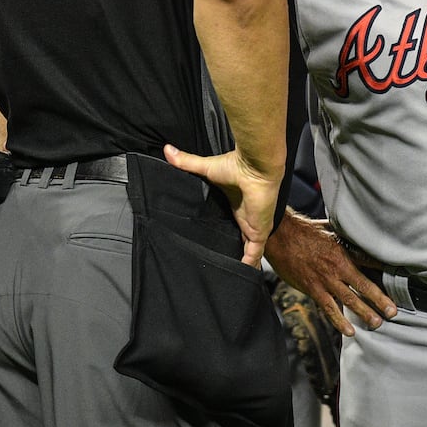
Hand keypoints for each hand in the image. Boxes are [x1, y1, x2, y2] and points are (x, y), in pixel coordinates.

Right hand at [163, 144, 278, 267]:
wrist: (256, 167)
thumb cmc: (236, 166)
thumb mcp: (206, 168)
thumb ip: (187, 162)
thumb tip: (167, 150)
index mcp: (238, 206)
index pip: (232, 224)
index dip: (227, 234)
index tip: (217, 243)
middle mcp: (247, 218)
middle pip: (241, 240)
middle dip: (235, 251)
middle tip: (220, 264)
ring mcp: (254, 227)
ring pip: (249, 251)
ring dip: (243, 262)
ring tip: (231, 276)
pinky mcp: (258, 233)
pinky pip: (254, 255)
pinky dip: (249, 266)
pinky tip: (243, 277)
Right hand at [265, 210, 397, 335]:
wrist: (280, 237)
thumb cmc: (302, 230)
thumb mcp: (328, 227)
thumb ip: (342, 234)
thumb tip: (354, 230)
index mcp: (343, 250)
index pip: (369, 261)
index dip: (384, 270)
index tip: (399, 278)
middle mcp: (338, 267)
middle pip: (364, 285)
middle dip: (380, 299)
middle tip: (393, 312)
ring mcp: (326, 280)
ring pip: (349, 300)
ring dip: (364, 312)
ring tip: (377, 323)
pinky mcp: (313, 289)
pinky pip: (329, 308)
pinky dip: (340, 320)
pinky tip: (350, 331)